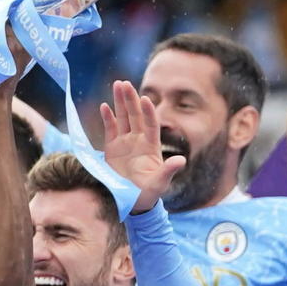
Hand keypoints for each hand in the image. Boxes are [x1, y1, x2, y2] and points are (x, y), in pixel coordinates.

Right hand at [100, 80, 185, 213]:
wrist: (133, 201)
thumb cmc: (149, 193)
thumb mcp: (160, 183)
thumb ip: (168, 171)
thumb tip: (182, 161)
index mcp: (151, 146)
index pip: (150, 124)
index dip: (148, 112)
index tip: (145, 99)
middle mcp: (138, 140)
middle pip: (135, 115)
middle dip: (130, 99)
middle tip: (125, 83)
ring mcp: (125, 143)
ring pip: (123, 118)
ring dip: (120, 102)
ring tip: (117, 84)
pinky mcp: (112, 148)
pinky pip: (110, 129)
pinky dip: (107, 118)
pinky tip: (104, 106)